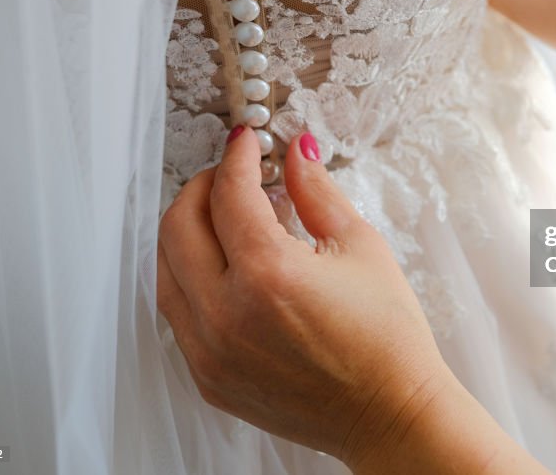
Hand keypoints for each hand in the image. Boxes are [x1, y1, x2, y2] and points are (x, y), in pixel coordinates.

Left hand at [157, 129, 547, 473]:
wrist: (390, 413)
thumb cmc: (386, 338)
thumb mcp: (360, 247)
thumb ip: (316, 192)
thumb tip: (296, 152)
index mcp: (268, 274)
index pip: (229, 193)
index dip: (237, 156)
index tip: (246, 142)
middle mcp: (226, 314)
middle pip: (178, 225)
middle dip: (201, 186)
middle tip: (230, 174)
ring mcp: (210, 352)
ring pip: (165, 271)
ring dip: (187, 233)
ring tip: (225, 220)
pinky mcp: (209, 378)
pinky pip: (178, 315)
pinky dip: (191, 280)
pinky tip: (225, 270)